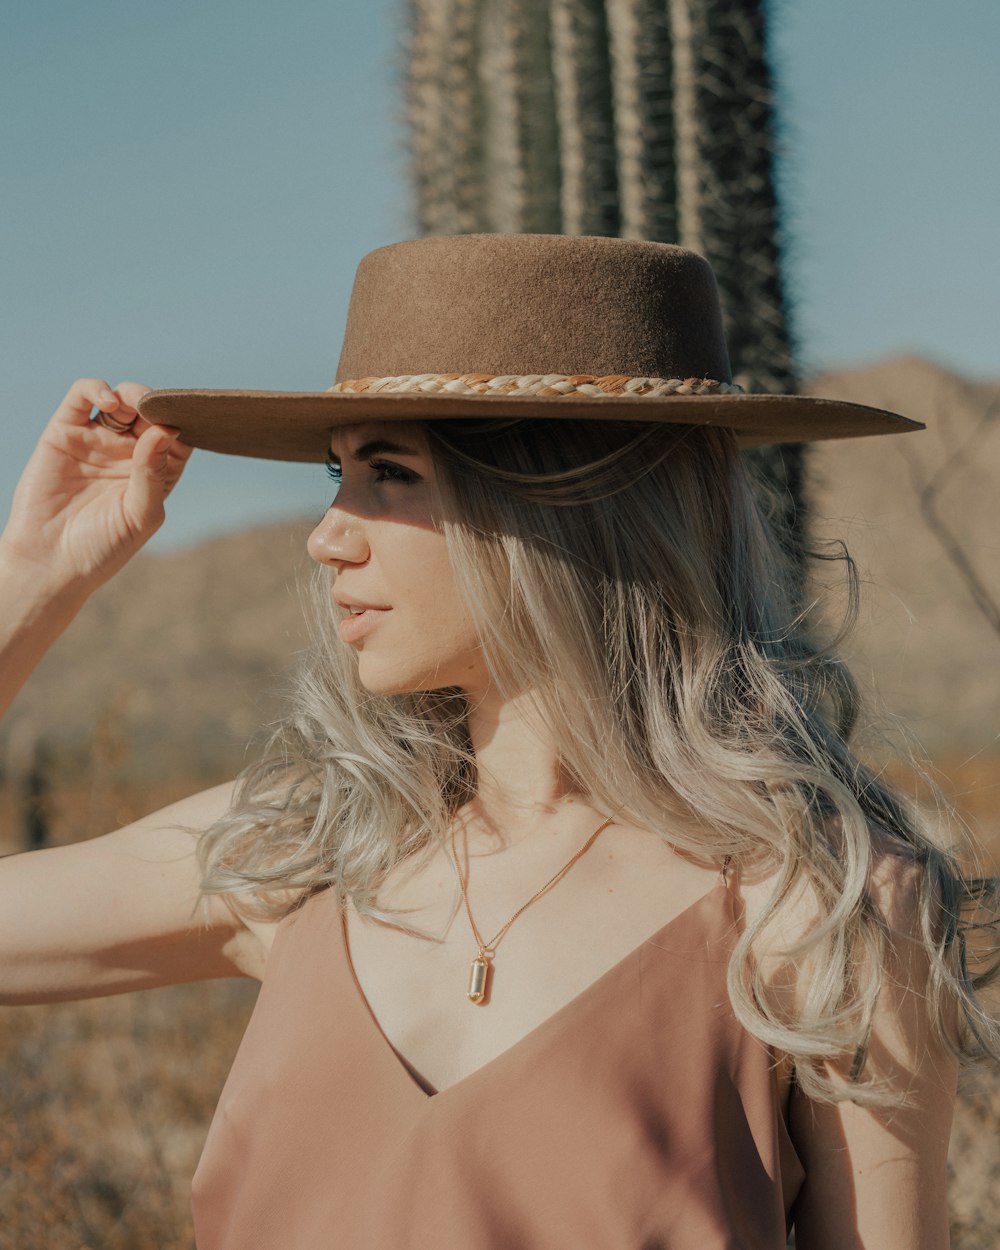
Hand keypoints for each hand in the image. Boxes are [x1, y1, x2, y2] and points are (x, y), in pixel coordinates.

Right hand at [0, 378, 193, 594]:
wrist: (50, 562)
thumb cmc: (103, 547)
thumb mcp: (140, 514)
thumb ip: (154, 473)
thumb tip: (165, 431)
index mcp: (155, 471)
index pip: (178, 435)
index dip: (186, 422)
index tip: (193, 418)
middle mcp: (128, 452)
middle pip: (150, 412)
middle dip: (159, 404)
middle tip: (160, 408)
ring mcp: (97, 440)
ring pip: (120, 399)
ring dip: (133, 394)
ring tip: (135, 405)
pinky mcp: (64, 432)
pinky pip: (81, 397)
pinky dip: (96, 389)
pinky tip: (110, 402)